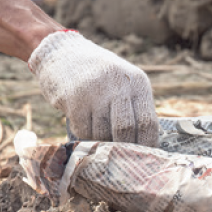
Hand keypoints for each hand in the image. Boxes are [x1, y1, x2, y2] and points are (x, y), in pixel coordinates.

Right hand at [29, 31, 158, 146]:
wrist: (62, 54)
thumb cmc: (99, 78)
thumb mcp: (124, 84)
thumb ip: (135, 109)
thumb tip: (147, 147)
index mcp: (137, 82)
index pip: (148, 123)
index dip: (146, 145)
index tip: (142, 158)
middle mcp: (118, 85)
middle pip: (126, 130)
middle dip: (122, 148)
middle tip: (119, 156)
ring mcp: (95, 91)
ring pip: (103, 134)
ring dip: (102, 143)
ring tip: (100, 140)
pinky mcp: (74, 100)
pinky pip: (84, 131)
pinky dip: (86, 137)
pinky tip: (85, 130)